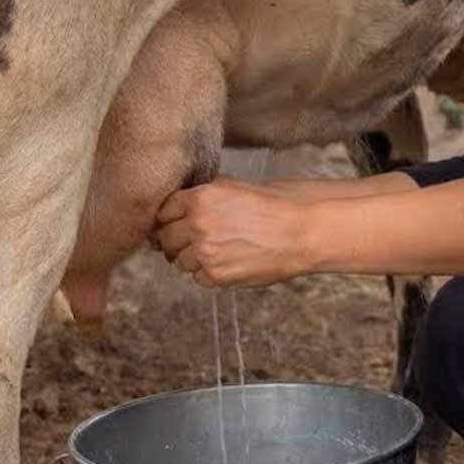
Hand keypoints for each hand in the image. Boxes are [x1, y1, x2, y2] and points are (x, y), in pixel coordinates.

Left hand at [153, 177, 316, 287]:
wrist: (301, 232)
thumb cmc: (273, 207)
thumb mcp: (234, 186)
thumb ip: (202, 193)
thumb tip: (177, 204)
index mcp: (199, 198)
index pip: (163, 211)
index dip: (170, 218)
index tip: (177, 223)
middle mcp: (197, 224)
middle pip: (165, 238)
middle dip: (177, 240)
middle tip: (197, 240)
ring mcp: (204, 252)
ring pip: (179, 260)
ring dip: (193, 258)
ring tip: (219, 251)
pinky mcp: (215, 275)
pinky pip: (197, 277)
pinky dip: (208, 272)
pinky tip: (229, 262)